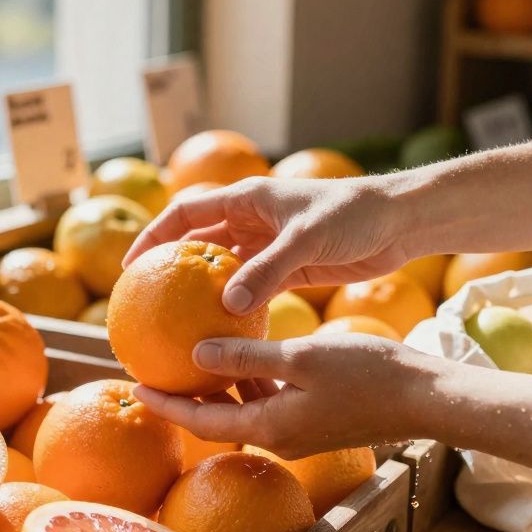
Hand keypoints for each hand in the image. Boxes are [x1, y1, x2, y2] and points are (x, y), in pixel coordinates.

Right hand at [122, 176, 417, 314]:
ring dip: (202, 292)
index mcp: (248, 199)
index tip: (131, 267)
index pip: (186, 213)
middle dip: (171, 268)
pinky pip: (251, 289)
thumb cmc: (354, 216)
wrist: (400, 221)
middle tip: (145, 302)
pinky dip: (235, 307)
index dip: (154, 236)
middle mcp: (252, 220)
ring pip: (223, 270)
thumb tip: (226, 306)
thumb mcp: (306, 240)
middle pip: (198, 243)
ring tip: (176, 324)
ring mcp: (269, 245)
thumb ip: (267, 271)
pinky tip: (222, 332)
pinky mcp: (289, 268)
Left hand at [132, 334, 430, 458]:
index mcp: (270, 427)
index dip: (166, 405)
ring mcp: (299, 431)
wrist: (426, 399)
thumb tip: (195, 354)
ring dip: (219, 388)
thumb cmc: (367, 375)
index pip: (201, 421)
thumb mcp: (300, 358)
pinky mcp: (317, 420)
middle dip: (185, 399)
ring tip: (190, 359)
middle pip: (218, 420)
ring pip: (245, 410)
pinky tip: (246, 354)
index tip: (134, 387)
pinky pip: (271, 402)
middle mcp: (279, 437)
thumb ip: (246, 357)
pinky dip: (252, 382)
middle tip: (155, 373)